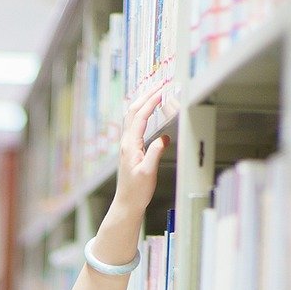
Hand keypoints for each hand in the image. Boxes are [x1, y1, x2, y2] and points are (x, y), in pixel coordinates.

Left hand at [113, 87, 170, 217]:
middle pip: (132, 112)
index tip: (161, 91)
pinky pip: (134, 125)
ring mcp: (127, 145)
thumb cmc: (137, 191)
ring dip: (142, 103)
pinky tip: (148, 113)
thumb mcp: (148, 172)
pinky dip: (142, 114)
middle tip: (158, 85)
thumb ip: (155, 153)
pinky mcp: (130, 149)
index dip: (151, 103)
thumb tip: (164, 137)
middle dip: (145, 96)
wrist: (127, 203)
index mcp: (130, 145)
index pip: (140, 117)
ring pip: (132, 117)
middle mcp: (126, 143)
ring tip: (154, 93)